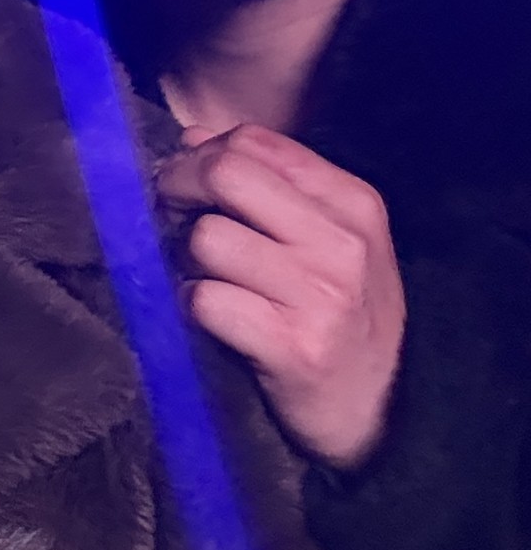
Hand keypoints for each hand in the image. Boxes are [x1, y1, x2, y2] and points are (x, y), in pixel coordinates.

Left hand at [154, 124, 405, 470]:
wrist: (380, 411)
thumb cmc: (340, 316)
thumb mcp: (328, 240)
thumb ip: (268, 185)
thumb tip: (193, 138)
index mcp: (353, 203)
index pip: (255, 142)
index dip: (200, 155)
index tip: (183, 184)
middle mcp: (342, 242)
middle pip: (226, 174)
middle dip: (178, 189)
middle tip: (169, 217)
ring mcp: (319, 295)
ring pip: (207, 239)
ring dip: (187, 260)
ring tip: (205, 279)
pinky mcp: (291, 346)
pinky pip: (205, 300)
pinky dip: (191, 306)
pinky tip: (210, 317)